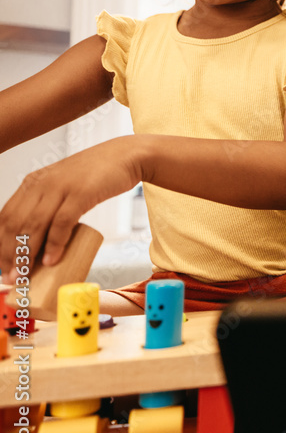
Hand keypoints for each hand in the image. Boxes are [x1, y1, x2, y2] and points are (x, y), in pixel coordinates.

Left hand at [0, 138, 139, 282]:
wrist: (126, 155)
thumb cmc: (97, 175)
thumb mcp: (64, 186)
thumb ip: (50, 204)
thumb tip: (42, 239)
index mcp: (33, 183)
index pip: (5, 217)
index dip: (0, 244)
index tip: (2, 265)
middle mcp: (42, 183)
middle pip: (14, 223)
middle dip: (8, 253)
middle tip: (10, 277)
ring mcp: (61, 187)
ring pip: (33, 224)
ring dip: (26, 253)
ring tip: (24, 274)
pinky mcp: (81, 193)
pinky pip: (62, 222)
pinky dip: (54, 244)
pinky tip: (52, 260)